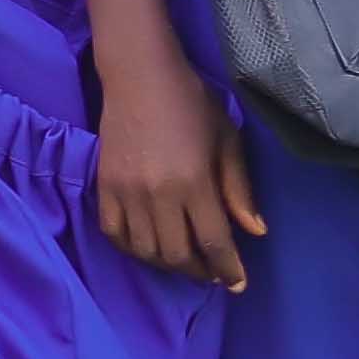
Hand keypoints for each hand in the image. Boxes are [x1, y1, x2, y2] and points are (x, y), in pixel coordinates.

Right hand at [89, 43, 261, 290]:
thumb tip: (255, 231)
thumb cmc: (191, 102)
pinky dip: (133, 248)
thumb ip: (239, 189)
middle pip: (178, 254)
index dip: (228, 269)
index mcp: (195, 181)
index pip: (214, 242)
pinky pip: (115, 234)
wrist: (139, 75)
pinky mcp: (104, 186)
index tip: (237, 283)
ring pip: (146, 250)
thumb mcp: (227, 140)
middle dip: (198, 271)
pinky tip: (149, 246)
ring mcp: (127, 192)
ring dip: (167, 264)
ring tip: (183, 260)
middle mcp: (159, 193)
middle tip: (211, 271)